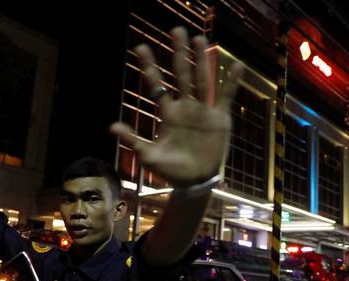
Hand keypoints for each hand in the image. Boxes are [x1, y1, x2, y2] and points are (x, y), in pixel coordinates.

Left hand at [109, 27, 243, 186]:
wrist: (194, 181)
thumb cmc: (170, 170)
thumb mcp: (148, 156)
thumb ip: (132, 140)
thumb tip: (111, 126)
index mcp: (168, 113)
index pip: (156, 85)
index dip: (149, 67)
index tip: (140, 47)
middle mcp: (185, 107)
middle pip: (180, 75)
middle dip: (178, 53)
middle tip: (175, 30)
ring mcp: (202, 111)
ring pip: (201, 80)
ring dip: (201, 60)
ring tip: (200, 39)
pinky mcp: (219, 119)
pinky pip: (226, 97)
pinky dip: (231, 82)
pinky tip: (236, 65)